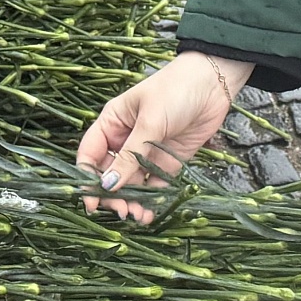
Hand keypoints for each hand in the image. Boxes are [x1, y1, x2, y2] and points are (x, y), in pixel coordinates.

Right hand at [77, 53, 253, 222]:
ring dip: (132, 200)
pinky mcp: (168, 160)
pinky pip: (154, 184)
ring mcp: (147, 151)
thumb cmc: (174, 90)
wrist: (213, 84)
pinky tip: (151, 213)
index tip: (91, 201)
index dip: (87, 178)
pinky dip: (151, 200)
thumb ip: (130, 156)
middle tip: (121, 210)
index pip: (91, 153)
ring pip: (131, 182)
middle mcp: (126, 139)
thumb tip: (108, 186)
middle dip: (112, 194)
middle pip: (109, 173)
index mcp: (112, 122)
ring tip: (138, 216)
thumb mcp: (149, 122)